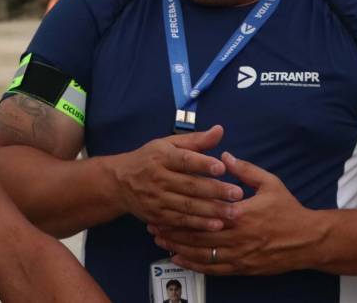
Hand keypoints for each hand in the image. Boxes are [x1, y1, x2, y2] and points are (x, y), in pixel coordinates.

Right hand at [110, 126, 242, 231]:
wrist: (119, 183)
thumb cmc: (149, 159)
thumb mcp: (168, 144)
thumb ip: (195, 140)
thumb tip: (220, 130)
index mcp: (161, 156)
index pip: (184, 160)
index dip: (203, 164)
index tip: (223, 168)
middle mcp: (158, 178)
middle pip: (189, 185)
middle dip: (215, 190)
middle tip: (237, 193)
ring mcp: (156, 199)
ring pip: (187, 206)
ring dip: (211, 210)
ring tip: (233, 212)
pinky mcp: (157, 215)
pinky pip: (180, 221)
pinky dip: (199, 224)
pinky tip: (216, 225)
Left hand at [148, 151, 322, 274]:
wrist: (309, 240)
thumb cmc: (288, 210)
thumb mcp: (270, 183)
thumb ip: (245, 170)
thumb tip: (224, 155)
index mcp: (240, 214)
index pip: (203, 214)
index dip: (181, 212)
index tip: (163, 206)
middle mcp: (237, 237)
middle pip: (196, 236)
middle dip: (172, 231)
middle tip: (153, 225)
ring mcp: (239, 255)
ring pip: (201, 254)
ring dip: (178, 248)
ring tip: (160, 242)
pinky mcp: (242, 268)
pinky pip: (213, 269)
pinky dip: (194, 265)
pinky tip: (180, 260)